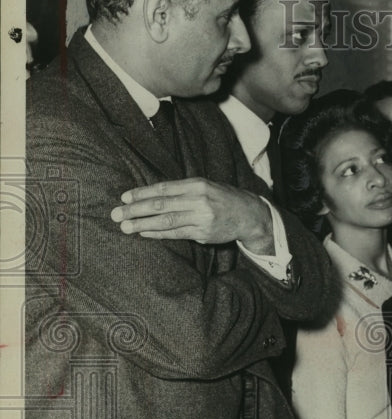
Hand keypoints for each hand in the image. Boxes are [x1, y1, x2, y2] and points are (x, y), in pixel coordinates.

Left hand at [111, 178, 273, 252]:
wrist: (249, 215)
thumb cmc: (222, 198)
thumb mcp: (205, 186)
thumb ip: (181, 190)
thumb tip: (150, 196)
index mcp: (197, 184)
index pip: (163, 188)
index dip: (142, 193)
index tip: (124, 197)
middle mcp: (199, 200)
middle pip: (161, 205)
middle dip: (135, 210)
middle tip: (116, 214)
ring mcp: (201, 218)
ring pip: (166, 221)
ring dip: (142, 224)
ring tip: (124, 226)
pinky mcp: (203, 233)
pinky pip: (176, 234)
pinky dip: (158, 234)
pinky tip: (144, 233)